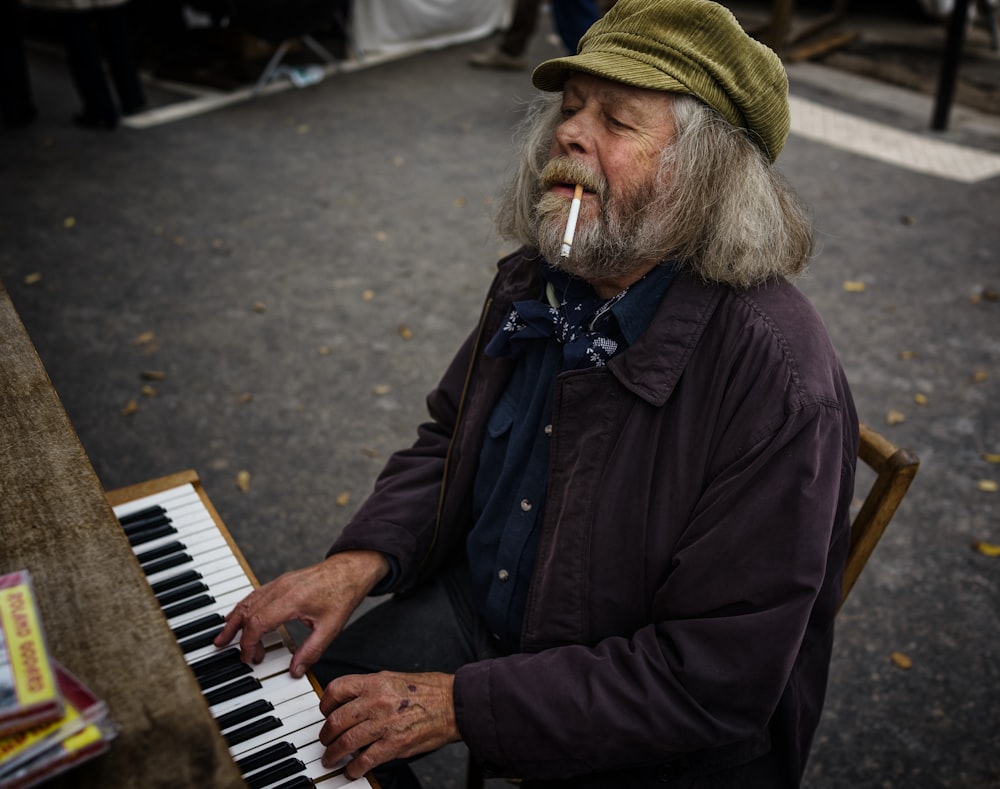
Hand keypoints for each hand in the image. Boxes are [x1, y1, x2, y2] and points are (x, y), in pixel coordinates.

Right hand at [214, 550, 388, 677]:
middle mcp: (281, 588)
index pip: (258, 622)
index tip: (250, 658)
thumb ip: (311, 651)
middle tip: (223, 648)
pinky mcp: (281, 582)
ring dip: (235, 619)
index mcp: (291, 600)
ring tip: (224, 636)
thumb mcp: (331, 628)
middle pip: (246, 611)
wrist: (350, 569)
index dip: (249, 643)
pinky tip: (240, 618)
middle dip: (234, 632)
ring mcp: (279, 583)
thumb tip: (295, 671)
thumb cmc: (342, 594)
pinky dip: (244, 608)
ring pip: (247, 601)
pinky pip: (255, 595)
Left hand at [318, 671, 459, 778]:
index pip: (336, 690)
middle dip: (325, 735)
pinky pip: (365, 759)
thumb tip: (349, 703)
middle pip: (336, 720)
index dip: (325, 704)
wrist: (453, 704)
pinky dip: (354, 768)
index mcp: (375, 682)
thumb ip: (370, 689)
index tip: (324, 713)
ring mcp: (384, 724)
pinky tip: (352, 770)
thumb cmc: (428, 690)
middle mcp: (376, 701)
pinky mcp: (394, 744)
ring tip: (331, 759)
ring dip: (333, 754)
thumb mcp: (393, 678)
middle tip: (325, 741)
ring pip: (345, 742)